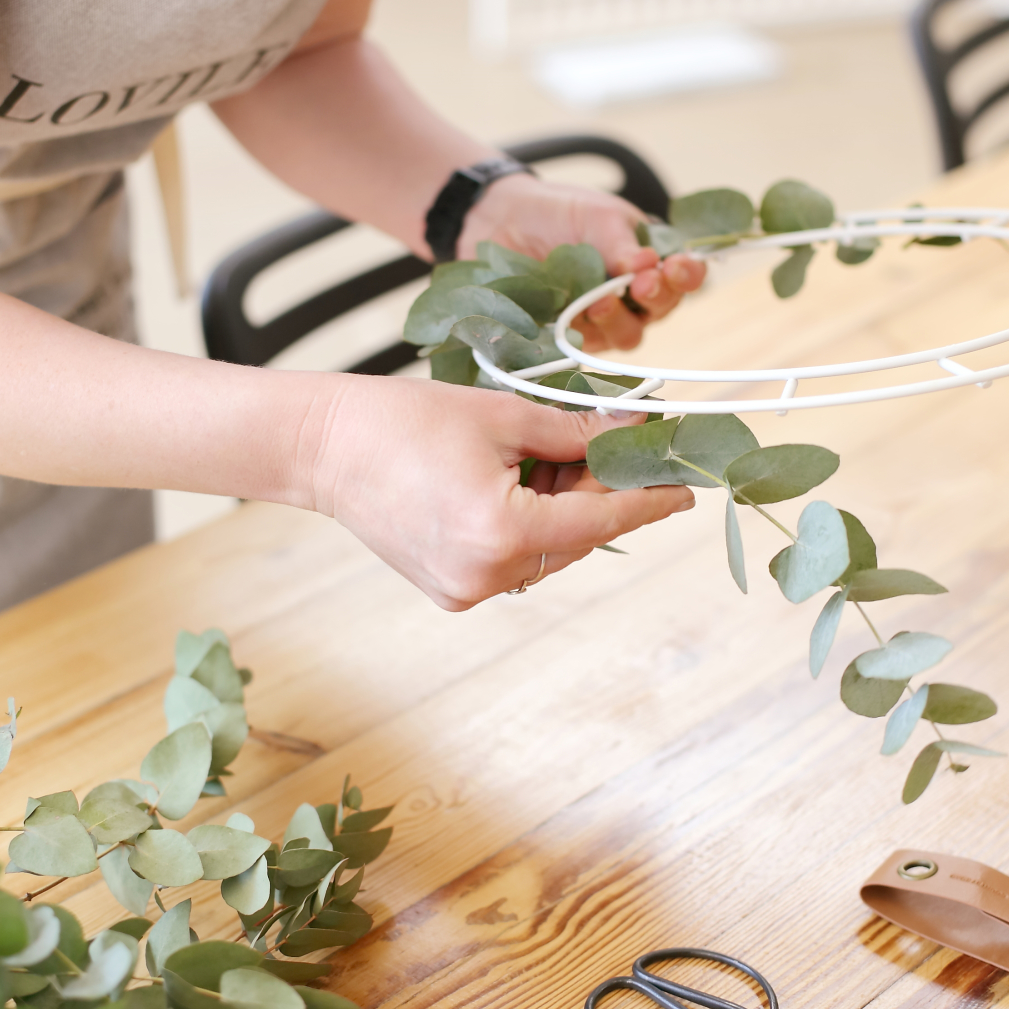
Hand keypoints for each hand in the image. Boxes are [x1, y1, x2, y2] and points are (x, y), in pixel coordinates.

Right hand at [307, 374, 693, 610]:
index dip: (648, 502)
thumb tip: (632, 429)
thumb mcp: (502, 416)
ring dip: (564, 507)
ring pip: (548, 551)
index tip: (686, 491)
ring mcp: (465, 592)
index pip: (601, 520)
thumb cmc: (403, 420)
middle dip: (601, 493)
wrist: (322, 447)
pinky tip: (519, 481)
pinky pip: (514, 560)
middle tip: (616, 444)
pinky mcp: (449, 591)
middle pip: (576, 538)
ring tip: (548, 454)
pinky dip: (530, 524)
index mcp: (501, 533)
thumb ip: (575, 432)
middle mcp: (486, 576)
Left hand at [460, 172, 705, 351]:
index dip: (686, 277)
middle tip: (642, 284)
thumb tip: (647, 264)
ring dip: (617, 320)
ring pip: (625, 335)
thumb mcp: (597, 216)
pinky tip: (573, 319)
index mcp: (650, 261)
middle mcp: (633, 296)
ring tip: (600, 301)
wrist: (503, 220)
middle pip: (659, 311)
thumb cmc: (559, 213)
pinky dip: (581, 334)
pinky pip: (583, 346)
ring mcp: (602, 320)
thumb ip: (620, 243)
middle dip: (655, 298)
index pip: (683, 276)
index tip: (674, 267)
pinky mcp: (569, 336)